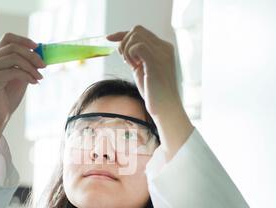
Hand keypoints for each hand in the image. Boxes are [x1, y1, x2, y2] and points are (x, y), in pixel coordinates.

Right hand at [0, 33, 45, 167]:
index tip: (38, 47)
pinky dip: (28, 75)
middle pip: (13, 47)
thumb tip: (40, 53)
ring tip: (39, 77)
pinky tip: (34, 82)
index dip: (24, 40)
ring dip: (31, 67)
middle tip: (44, 65)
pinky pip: (14, 71)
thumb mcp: (18, 79)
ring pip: (15, 58)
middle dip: (32, 55)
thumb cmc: (5, 100)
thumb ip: (25, 66)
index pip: (7, 39)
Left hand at [107, 26, 193, 161]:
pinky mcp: (155, 61)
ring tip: (131, 66)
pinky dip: (130, 55)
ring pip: (135, 36)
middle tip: (126, 62)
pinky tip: (133, 67)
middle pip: (137, 30)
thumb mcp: (142, 71)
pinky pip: (137, 46)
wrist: (165, 108)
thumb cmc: (154, 94)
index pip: (140, 32)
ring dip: (127, 50)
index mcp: (163, 48)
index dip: (122, 34)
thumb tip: (121, 46)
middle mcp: (164, 48)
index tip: (109, 38)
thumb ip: (135, 58)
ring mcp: (161, 53)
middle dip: (124, 43)